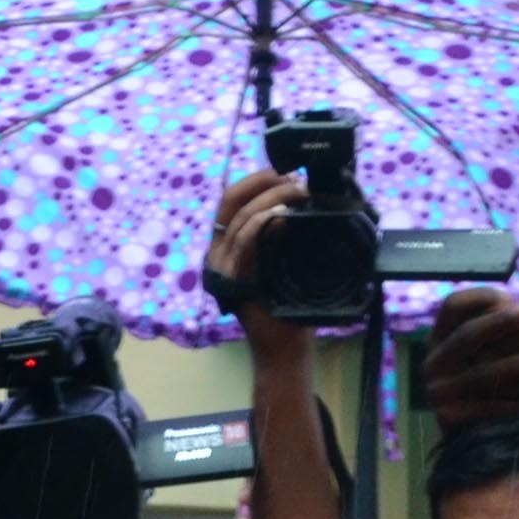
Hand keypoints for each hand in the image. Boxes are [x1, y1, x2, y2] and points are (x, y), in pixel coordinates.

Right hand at [205, 169, 312, 355]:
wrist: (283, 347)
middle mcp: (218, 253)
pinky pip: (246, 241)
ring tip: (298, 193)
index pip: (231, 200)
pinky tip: (285, 214)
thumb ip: (282, 233)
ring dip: (272, 199)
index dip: (255, 180)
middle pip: (231, 201)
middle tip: (295, 179)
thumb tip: (300, 199)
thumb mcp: (284, 260)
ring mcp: (224, 267)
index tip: (284, 171)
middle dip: (263, 182)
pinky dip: (264, 223)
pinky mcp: (235, 280)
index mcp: (227, 245)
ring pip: (241, 218)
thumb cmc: (287, 305)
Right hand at [419, 288, 518, 424]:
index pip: (451, 306)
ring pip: (480, 374)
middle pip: (466, 335)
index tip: (508, 298)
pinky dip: (517, 404)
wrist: (462, 432)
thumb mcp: (477, 353)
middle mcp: (433, 362)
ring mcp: (438, 390)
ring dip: (514, 364)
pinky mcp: (449, 416)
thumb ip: (494, 334)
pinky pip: (488, 407)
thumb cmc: (480, 380)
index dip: (478, 298)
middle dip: (498, 322)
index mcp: (439, 338)